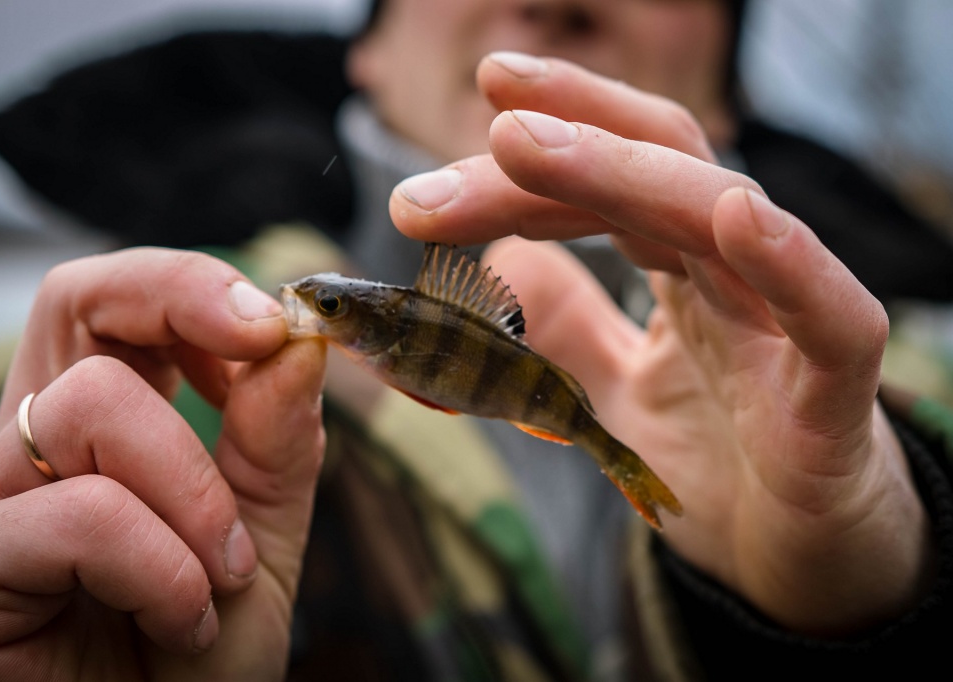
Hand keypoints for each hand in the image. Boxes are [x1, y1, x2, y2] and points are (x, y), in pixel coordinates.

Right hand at [0, 249, 325, 680]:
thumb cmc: (188, 668)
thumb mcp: (257, 545)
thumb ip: (274, 448)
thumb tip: (294, 346)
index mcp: (102, 433)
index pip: (115, 303)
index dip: (191, 284)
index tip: (275, 320)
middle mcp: (33, 449)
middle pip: (74, 297)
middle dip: (177, 297)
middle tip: (259, 336)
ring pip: (93, 404)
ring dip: (193, 490)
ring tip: (218, 579)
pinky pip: (80, 513)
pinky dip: (160, 566)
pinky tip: (178, 620)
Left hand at [389, 52, 933, 635]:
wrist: (800, 564)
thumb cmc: (722, 467)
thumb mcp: (613, 395)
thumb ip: (564, 333)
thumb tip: (495, 273)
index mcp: (684, 272)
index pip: (610, 188)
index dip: (541, 151)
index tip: (467, 120)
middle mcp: (733, 279)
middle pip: (648, 177)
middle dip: (553, 146)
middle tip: (458, 146)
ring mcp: (785, 329)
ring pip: (721, 218)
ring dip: (619, 171)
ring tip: (518, 140)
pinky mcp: (832, 399)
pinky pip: (829, 320)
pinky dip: (790, 265)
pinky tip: (734, 214)